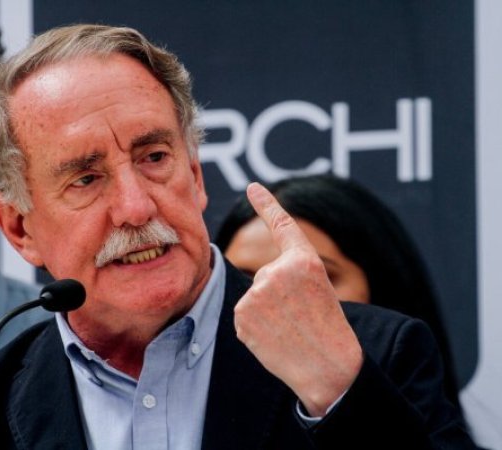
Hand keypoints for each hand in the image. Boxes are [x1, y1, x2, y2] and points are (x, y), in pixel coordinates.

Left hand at [233, 182, 362, 416]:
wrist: (329, 367)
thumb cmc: (327, 329)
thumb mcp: (318, 289)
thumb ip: (288, 274)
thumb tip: (258, 279)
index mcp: (305, 260)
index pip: (283, 225)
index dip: (267, 204)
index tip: (253, 186)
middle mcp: (279, 270)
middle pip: (265, 275)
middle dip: (276, 294)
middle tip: (299, 316)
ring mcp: (258, 292)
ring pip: (254, 296)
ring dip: (265, 311)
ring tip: (289, 328)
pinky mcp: (242, 314)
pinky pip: (244, 315)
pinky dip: (255, 327)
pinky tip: (274, 338)